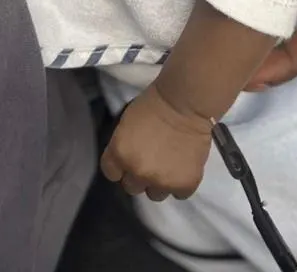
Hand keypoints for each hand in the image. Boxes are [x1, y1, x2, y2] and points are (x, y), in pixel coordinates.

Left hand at [100, 83, 211, 201]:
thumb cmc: (153, 103)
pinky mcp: (185, 184)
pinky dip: (181, 182)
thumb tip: (127, 159)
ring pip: (156, 194)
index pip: (111, 173)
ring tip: (169, 164)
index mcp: (120, 154)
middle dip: (139, 175)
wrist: (184, 101)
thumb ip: (123, 146)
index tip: (129, 158)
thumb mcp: (126, 123)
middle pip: (132, 187)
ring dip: (160, 182)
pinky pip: (179, 193)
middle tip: (151, 160)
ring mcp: (162, 181)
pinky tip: (184, 166)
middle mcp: (138, 172)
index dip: (120, 166)